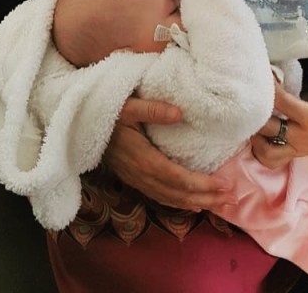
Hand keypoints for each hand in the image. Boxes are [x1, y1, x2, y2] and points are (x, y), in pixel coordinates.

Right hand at [103, 97, 235, 211]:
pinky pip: (157, 195)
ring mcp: (134, 177)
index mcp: (140, 157)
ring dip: (193, 203)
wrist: (78, 122)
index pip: (176, 178)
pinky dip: (176, 201)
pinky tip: (189, 202)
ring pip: (166, 198)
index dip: (200, 185)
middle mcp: (138, 172)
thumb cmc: (105, 109)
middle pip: (175, 193)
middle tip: (229, 199)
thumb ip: (152, 108)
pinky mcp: (131, 176)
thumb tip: (179, 113)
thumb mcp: (127, 104)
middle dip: (203, 198)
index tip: (223, 185)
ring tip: (216, 204)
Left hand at [251, 24, 307, 169]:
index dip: (269, 88)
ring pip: (266, 149)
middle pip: (268, 129)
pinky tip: (259, 133)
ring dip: (255, 134)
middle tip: (250, 95)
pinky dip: (261, 149)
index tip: (262, 73)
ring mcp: (298, 148)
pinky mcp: (297, 154)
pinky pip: (272, 159)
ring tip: (252, 114)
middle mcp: (303, 136)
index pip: (282, 103)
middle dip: (256, 113)